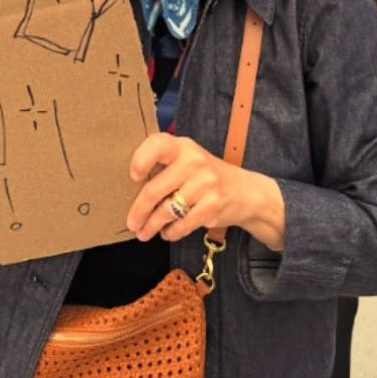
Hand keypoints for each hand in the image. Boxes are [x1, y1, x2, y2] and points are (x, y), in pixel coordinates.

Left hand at [127, 133, 284, 251]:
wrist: (245, 192)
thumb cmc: (206, 175)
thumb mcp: (189, 159)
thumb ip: (165, 165)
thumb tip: (131, 188)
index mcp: (183, 147)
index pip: (157, 145)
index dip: (141, 160)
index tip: (133, 176)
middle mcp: (194, 162)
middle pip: (155, 189)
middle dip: (139, 211)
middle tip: (131, 223)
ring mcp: (205, 184)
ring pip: (166, 211)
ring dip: (152, 226)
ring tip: (144, 233)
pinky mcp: (212, 206)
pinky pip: (182, 224)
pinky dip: (171, 232)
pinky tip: (166, 233)